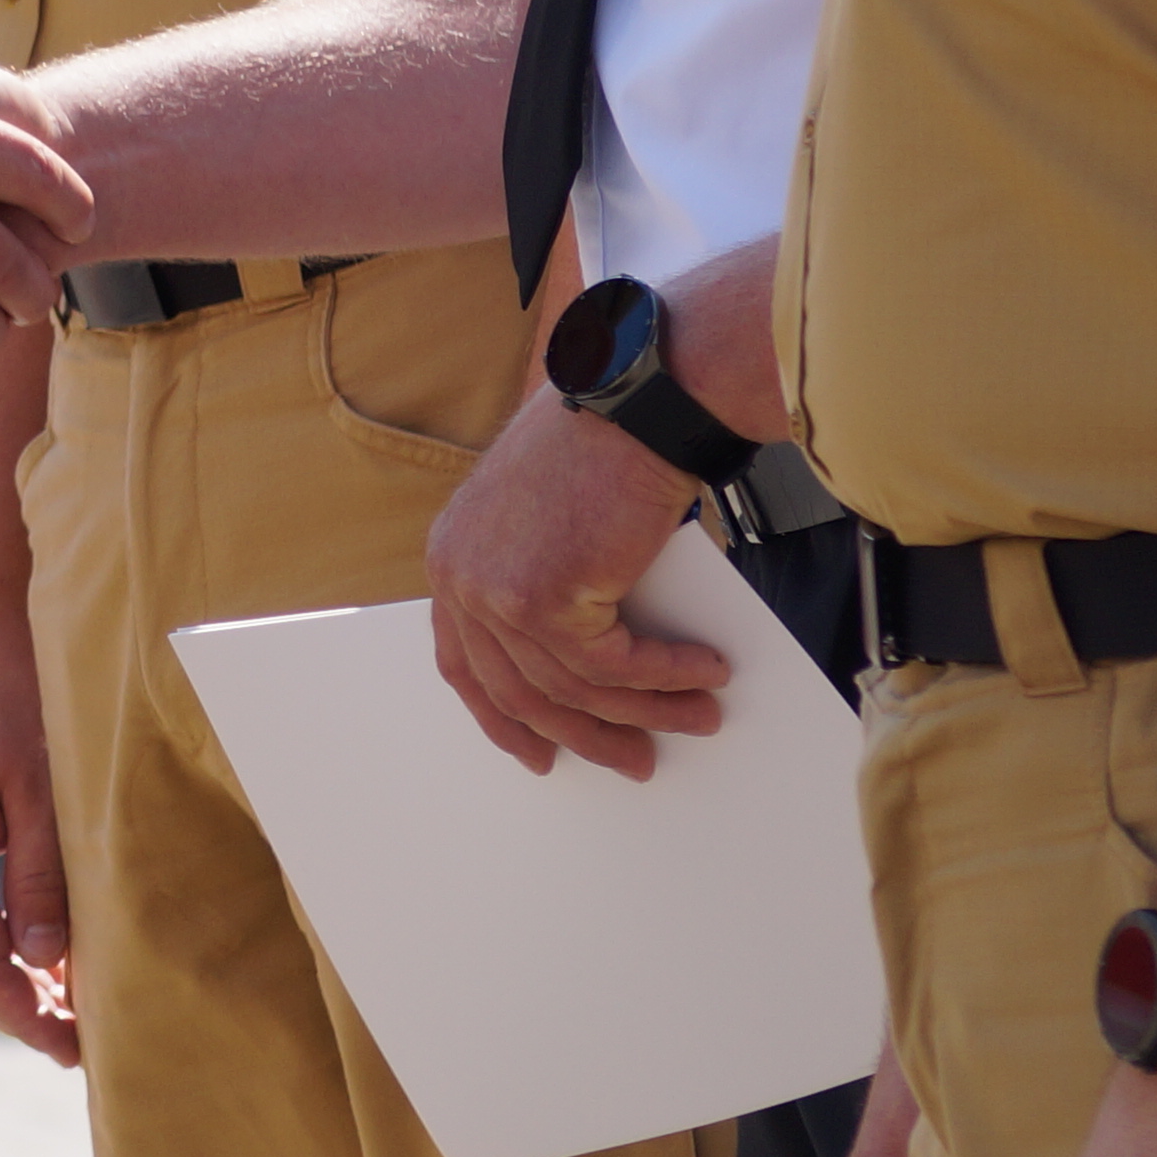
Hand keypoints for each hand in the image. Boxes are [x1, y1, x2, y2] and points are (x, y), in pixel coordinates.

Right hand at [0, 557, 77, 1062]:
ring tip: (68, 1011)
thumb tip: (49, 968)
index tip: (77, 1052)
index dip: (27, 1018)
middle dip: (17, 1012)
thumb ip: (45, 879)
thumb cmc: (15, 687)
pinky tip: (41, 952)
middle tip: (81, 1048)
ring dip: (5, 983)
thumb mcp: (44, 784)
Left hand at [424, 392, 733, 776]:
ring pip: (572, 688)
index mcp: (451, 556)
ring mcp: (495, 590)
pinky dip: (665, 678)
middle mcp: (459, 576)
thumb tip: (587, 663)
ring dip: (645, 712)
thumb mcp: (549, 516)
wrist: (637, 395)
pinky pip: (614, 667)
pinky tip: (705, 675)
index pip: (464, 662)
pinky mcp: (545, 599)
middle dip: (583, 734)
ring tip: (698, 719)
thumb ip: (544, 579)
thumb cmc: (606, 442)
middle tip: (632, 761)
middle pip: (518, 690)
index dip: (504, 717)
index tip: (540, 754)